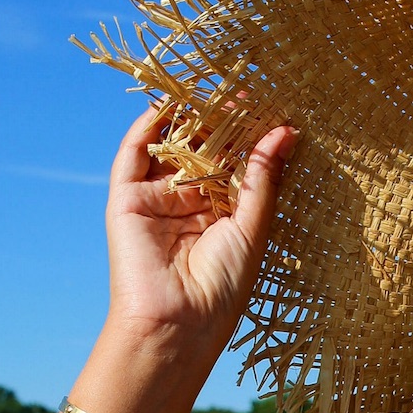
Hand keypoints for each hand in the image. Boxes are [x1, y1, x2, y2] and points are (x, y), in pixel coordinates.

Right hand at [103, 104, 297, 365]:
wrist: (178, 324)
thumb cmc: (224, 287)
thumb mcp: (253, 227)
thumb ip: (263, 177)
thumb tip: (285, 132)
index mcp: (223, 215)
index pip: (235, 164)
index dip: (249, 137)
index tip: (268, 107)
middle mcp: (190, 204)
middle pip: (202, 151)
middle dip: (220, 123)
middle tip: (240, 92)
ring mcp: (157, 200)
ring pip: (171, 147)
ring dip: (187, 118)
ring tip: (208, 89)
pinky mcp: (127, 200)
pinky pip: (134, 154)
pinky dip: (148, 127)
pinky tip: (168, 103)